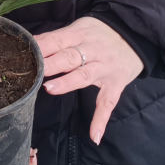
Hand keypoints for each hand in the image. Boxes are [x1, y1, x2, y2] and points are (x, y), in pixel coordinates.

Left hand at [35, 16, 142, 145]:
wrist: (135, 35)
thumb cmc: (100, 33)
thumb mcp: (80, 28)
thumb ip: (58, 38)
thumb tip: (32, 44)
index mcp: (81, 34)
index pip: (59, 40)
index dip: (44, 47)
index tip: (28, 53)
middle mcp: (94, 51)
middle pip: (70, 57)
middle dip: (52, 63)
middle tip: (35, 70)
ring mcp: (105, 68)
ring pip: (85, 76)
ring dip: (68, 83)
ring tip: (50, 89)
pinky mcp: (116, 84)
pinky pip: (108, 103)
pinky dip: (101, 120)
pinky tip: (94, 136)